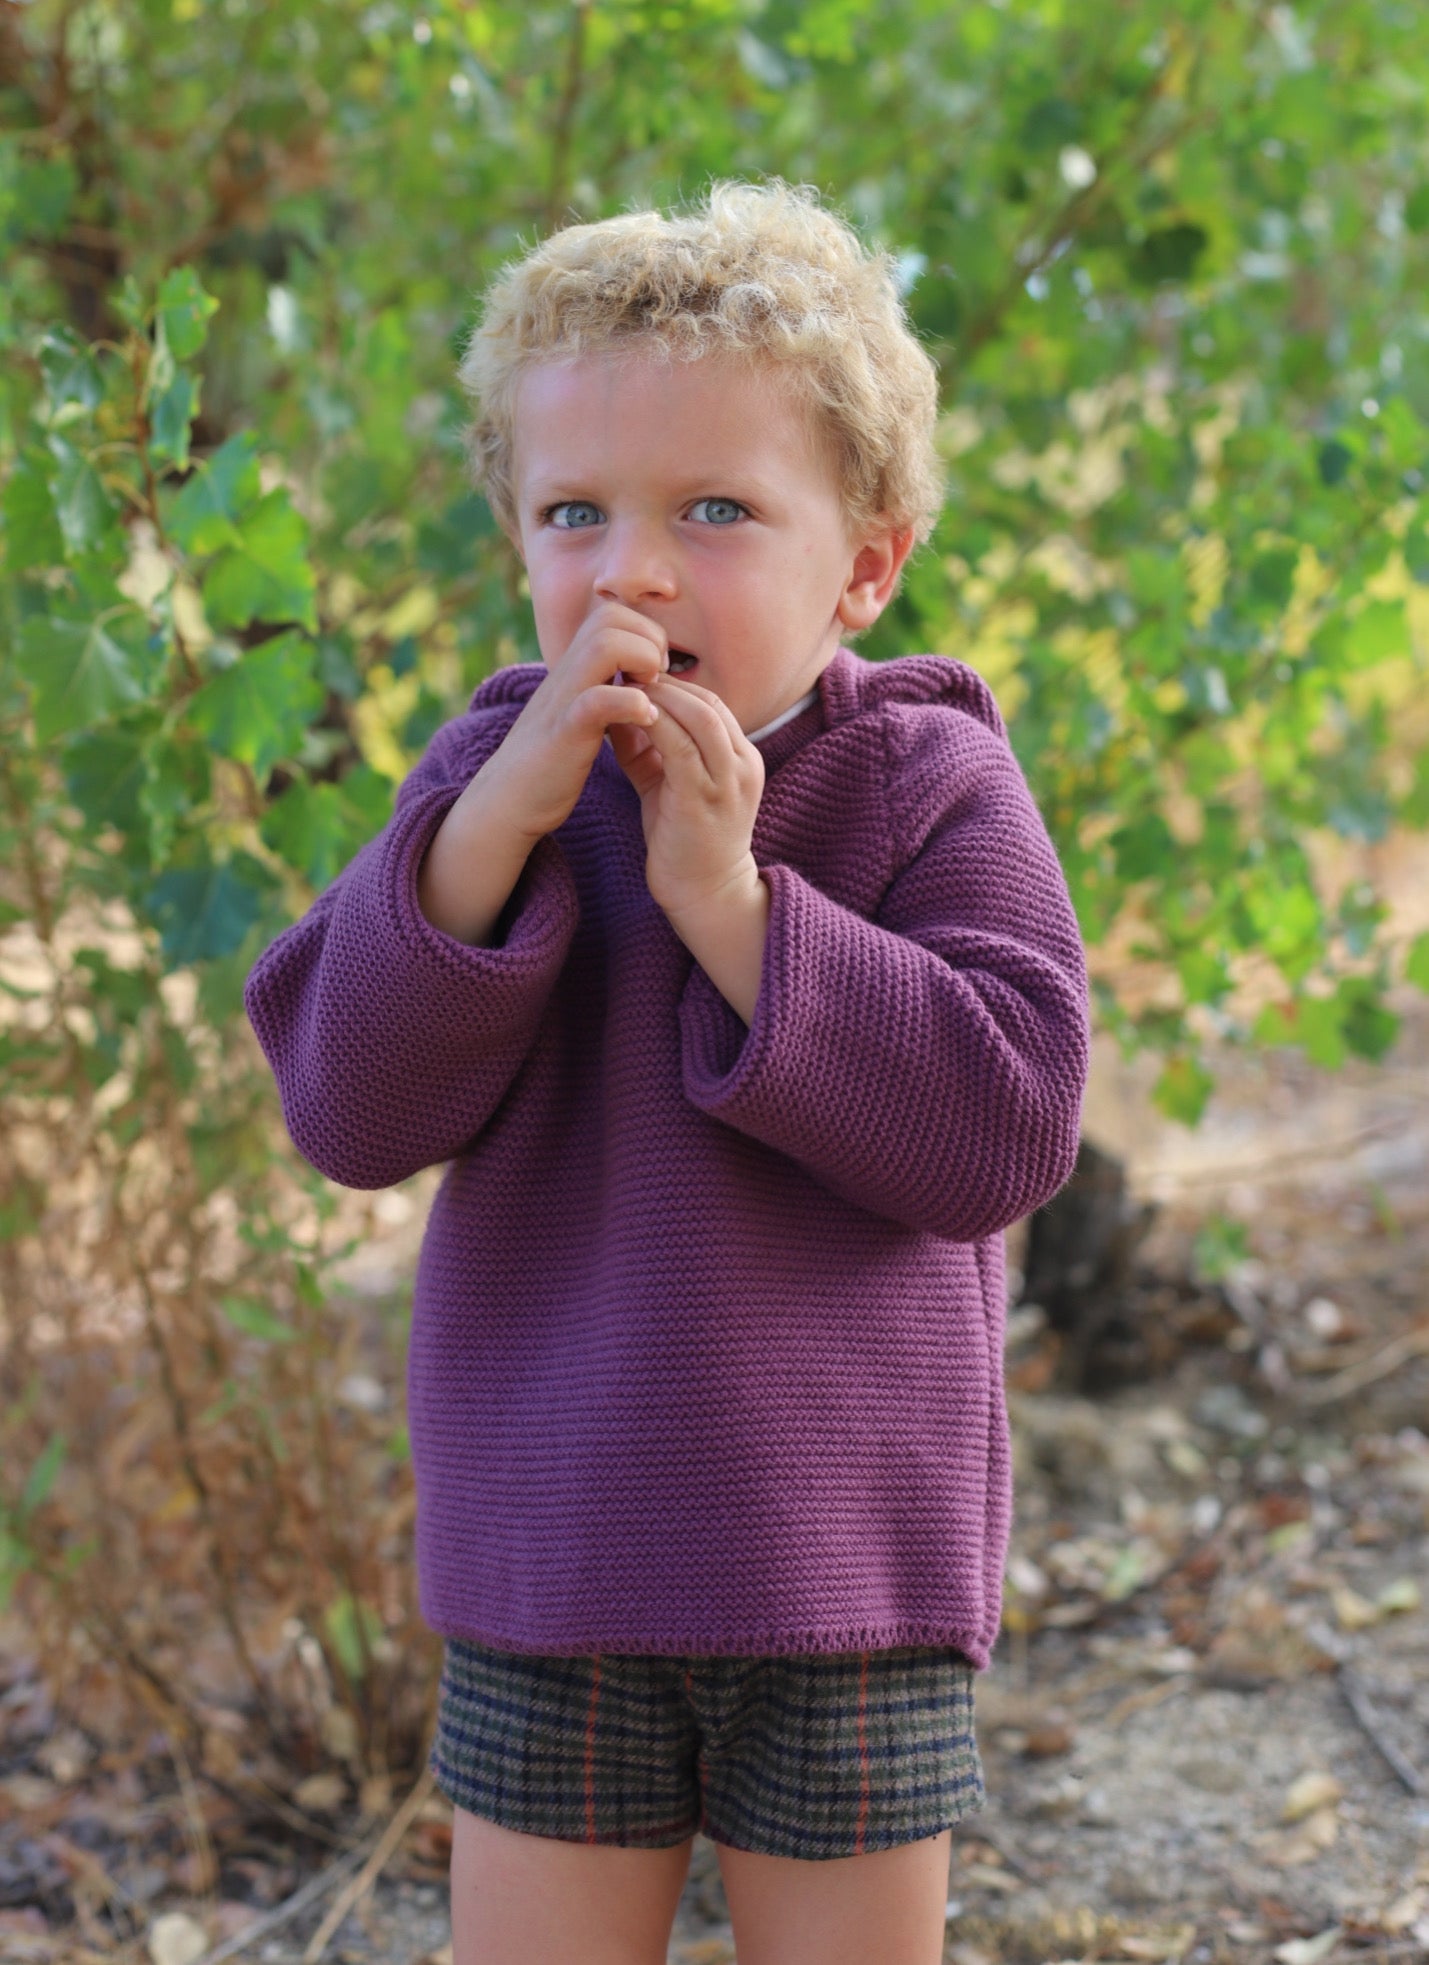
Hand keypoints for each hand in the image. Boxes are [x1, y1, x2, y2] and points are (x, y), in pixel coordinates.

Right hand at [477, 600, 665, 842]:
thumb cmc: (552, 761)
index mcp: (572, 667)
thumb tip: (639, 676)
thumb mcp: (578, 713)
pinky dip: (630, 704)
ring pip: (605, 645)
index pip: (612, 612)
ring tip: (650, 697)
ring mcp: (563, 700)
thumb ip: (601, 688)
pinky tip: (645, 721)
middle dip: (648, 641)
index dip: (644, 631)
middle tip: (657, 681)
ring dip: (642, 663)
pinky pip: (598, 701)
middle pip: (610, 616)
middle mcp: (566, 673)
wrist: (507, 800)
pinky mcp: (564, 733)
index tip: (655, 672)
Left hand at [605, 674, 765, 919]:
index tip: (635, 677)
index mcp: (740, 757)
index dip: (674, 684)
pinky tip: (625, 720)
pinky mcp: (704, 798)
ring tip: (624, 691)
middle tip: (625, 675)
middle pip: (707, 702)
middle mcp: (742, 764)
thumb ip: (649, 749)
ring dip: (659, 699)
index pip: (711, 703)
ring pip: (699, 717)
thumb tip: (616, 711)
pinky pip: (680, 747)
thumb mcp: (669, 784)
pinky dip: (653, 726)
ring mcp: (728, 781)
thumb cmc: (685, 839)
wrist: (704, 894)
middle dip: (665, 684)